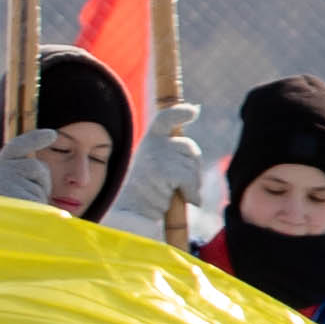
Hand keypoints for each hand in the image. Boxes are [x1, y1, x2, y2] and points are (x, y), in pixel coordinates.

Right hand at [0, 133, 73, 208]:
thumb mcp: (5, 189)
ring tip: (21, 211)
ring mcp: (8, 183)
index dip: (34, 139)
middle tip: (25, 201)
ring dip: (40, 198)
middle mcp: (0, 171)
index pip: (16, 146)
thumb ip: (18, 175)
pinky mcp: (20, 199)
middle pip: (38, 167)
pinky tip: (25, 219)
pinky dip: (41, 212)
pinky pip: (43, 202)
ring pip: (42, 186)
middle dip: (42, 183)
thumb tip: (40, 167)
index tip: (52, 134)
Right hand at [112, 103, 213, 235]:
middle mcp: (152, 144)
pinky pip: (189, 180)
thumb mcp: (156, 165)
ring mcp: (157, 157)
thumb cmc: (148, 191)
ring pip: (192, 166)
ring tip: (175, 193)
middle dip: (192, 168)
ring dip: (192, 184)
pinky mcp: (162, 171)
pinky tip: (186, 200)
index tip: (193, 111)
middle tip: (181, 184)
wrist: (131, 212)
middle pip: (189, 149)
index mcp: (150, 140)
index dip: (179, 113)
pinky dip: (192, 193)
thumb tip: (192, 147)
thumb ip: (171, 153)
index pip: (164, 119)